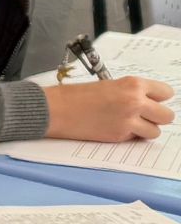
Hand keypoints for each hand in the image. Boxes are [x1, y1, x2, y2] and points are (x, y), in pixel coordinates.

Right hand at [45, 77, 174, 141]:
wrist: (55, 109)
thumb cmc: (76, 96)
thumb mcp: (110, 85)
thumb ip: (131, 93)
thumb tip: (148, 104)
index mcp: (134, 85)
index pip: (166, 94)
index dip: (158, 99)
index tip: (151, 102)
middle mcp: (135, 102)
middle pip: (167, 116)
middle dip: (156, 117)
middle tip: (143, 116)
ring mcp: (128, 121)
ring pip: (155, 131)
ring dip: (145, 130)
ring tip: (130, 125)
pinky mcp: (118, 136)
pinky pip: (136, 139)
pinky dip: (129, 136)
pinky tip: (114, 128)